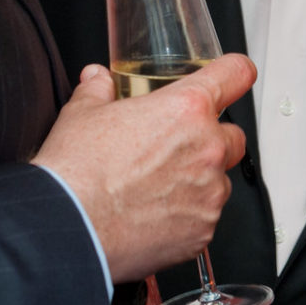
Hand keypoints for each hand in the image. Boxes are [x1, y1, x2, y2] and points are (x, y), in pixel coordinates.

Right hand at [33, 53, 254, 281]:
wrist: (70, 228)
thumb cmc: (77, 172)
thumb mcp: (82, 113)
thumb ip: (98, 89)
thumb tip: (97, 79)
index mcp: (186, 109)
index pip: (235, 74)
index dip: (235, 73)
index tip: (235, 77)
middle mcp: (206, 149)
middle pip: (233, 136)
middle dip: (211, 139)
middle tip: (175, 147)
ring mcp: (209, 194)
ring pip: (220, 181)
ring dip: (199, 181)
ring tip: (157, 188)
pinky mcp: (203, 232)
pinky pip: (206, 218)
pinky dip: (188, 216)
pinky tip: (154, 215)